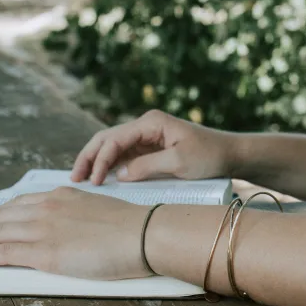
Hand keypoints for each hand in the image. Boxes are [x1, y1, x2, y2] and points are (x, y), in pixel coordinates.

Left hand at [0, 187, 151, 279]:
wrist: (143, 233)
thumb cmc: (129, 226)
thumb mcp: (96, 209)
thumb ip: (74, 215)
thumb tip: (65, 228)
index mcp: (61, 195)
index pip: (19, 204)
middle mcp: (47, 208)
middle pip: (2, 217)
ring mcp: (45, 229)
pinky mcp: (46, 252)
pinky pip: (6, 253)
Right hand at [71, 109, 236, 184]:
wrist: (230, 155)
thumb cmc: (209, 156)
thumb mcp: (180, 163)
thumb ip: (148, 167)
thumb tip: (120, 175)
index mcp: (151, 123)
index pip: (115, 139)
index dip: (100, 160)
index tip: (94, 182)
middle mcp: (145, 126)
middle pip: (106, 138)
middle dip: (89, 157)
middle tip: (74, 178)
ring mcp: (146, 137)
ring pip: (112, 146)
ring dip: (96, 161)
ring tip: (81, 179)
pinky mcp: (149, 148)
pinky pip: (123, 155)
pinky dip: (109, 166)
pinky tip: (100, 178)